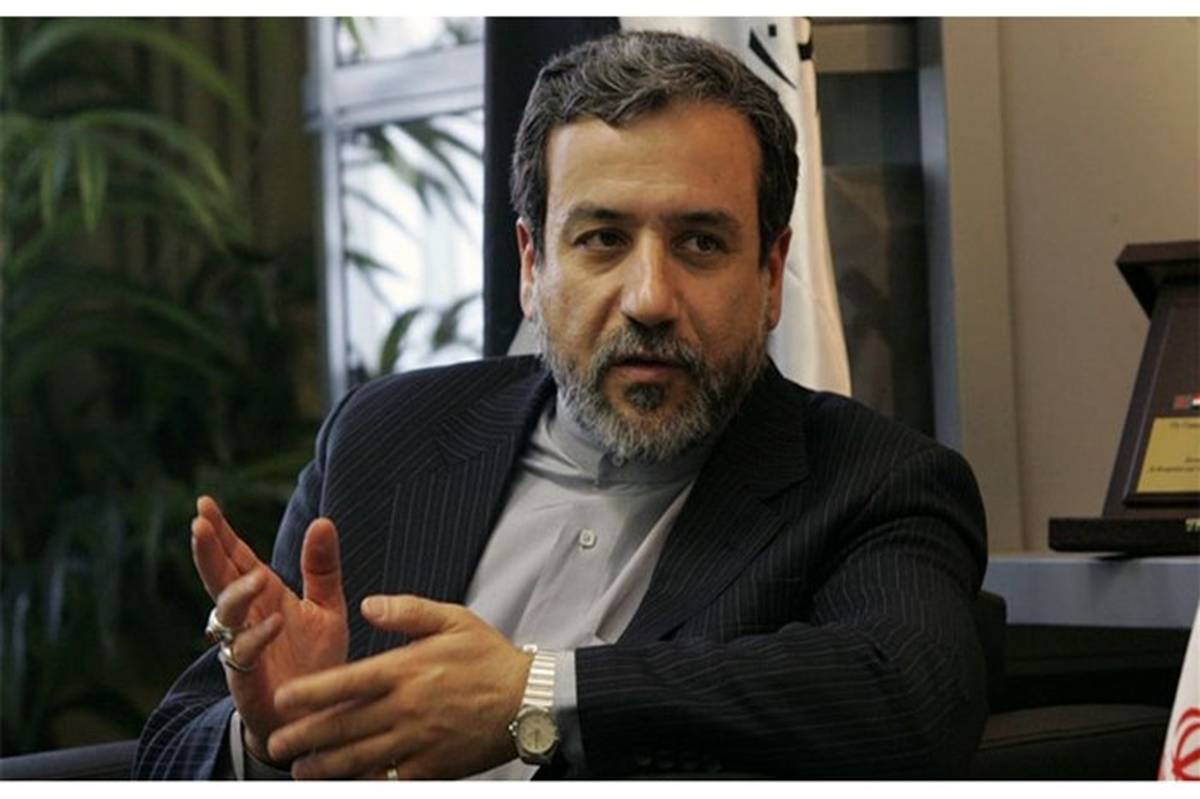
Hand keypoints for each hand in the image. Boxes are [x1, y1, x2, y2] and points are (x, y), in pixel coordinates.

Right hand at [191, 496, 348, 761]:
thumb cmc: (314, 659)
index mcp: (265, 596)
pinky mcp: (250, 681)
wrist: (316, 715)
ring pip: (225, 617)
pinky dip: (258, 638)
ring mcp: (244, 648)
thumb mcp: (326, 607)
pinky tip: (275, 624)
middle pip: (219, 580)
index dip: (221, 533)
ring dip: (237, 594)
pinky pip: (245, 657)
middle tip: (199, 524)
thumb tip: (323, 520)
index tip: (205, 503)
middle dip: (208, 552)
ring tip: (256, 577)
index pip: (237, 558)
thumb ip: (322, 567)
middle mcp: (248, 618)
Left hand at [265, 595, 531, 779]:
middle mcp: (407, 707)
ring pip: (360, 758)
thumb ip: (408, 611)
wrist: (529, 700)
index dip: (311, 692)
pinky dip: (365, 783)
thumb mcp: (454, 619)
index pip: (348, 682)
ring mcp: (419, 740)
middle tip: (276, 742)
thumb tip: (368, 604)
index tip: (284, 698)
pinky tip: (346, 785)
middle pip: (345, 725)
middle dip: (306, 736)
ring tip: (299, 770)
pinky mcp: (433, 767)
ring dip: (326, 765)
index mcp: (407, 669)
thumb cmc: (490, 657)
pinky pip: (390, 779)